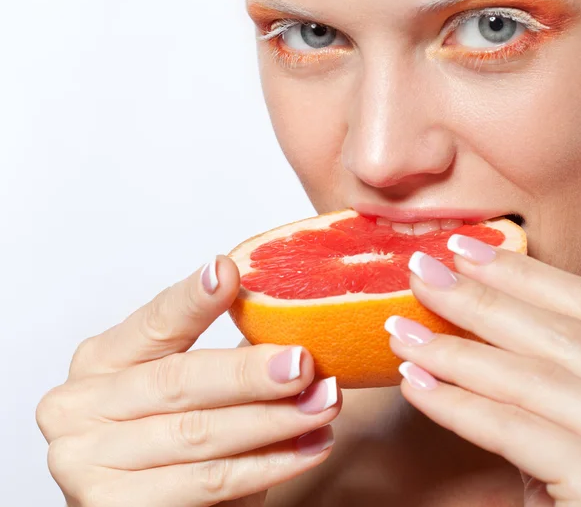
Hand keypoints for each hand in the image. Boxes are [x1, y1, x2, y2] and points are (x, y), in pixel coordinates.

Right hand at [36, 257, 340, 506]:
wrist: (133, 496)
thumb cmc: (160, 428)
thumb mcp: (172, 381)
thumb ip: (214, 354)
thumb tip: (284, 319)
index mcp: (101, 360)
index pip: (152, 322)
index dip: (192, 299)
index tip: (228, 273)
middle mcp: (82, 407)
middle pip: (178, 382)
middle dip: (249, 373)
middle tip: (303, 363)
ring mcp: (90, 463)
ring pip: (199, 437)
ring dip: (272, 422)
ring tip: (321, 406)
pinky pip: (207, 486)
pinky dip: (263, 467)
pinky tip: (302, 449)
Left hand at [385, 236, 580, 505]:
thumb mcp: (577, 416)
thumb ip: (547, 375)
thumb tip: (473, 332)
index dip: (523, 273)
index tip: (462, 248)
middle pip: (557, 333)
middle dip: (480, 298)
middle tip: (420, 272)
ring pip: (532, 378)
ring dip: (454, 350)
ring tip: (400, 331)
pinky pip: (515, 432)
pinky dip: (459, 405)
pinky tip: (414, 385)